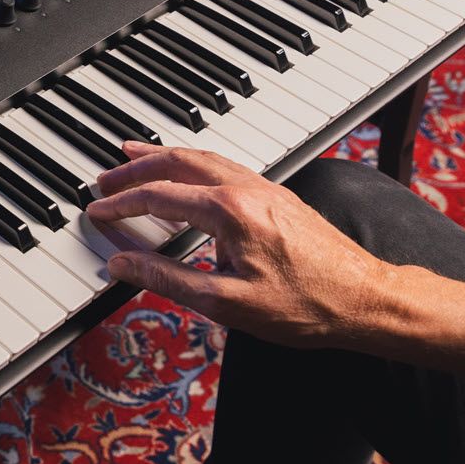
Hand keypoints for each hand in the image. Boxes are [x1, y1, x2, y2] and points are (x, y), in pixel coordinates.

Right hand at [86, 142, 396, 348]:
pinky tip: (189, 176)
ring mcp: (266, 189)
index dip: (121, 204)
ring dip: (164, 157)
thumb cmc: (307, 306)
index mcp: (230, 212)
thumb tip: (122, 264)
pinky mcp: (279, 197)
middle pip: (178, 162)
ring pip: (203, 158)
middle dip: (136, 166)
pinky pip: (225, 167)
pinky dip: (194, 165)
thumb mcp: (226, 303)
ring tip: (137, 157)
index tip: (96, 212)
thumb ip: (167, 279)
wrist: (368, 300)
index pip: (158, 196)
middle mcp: (247, 189)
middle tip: (106, 176)